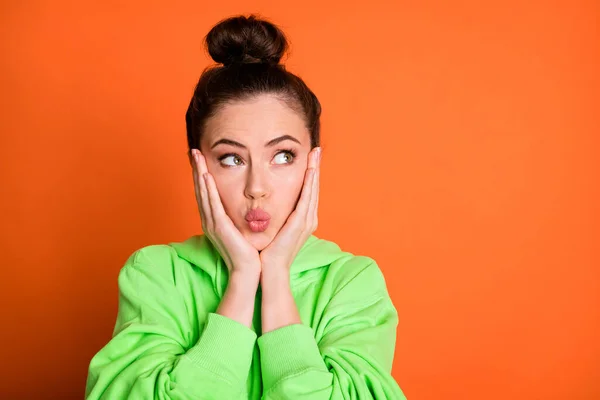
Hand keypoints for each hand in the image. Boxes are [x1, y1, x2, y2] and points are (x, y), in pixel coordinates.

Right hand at [190, 149, 260, 275]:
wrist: (248, 270)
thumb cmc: (247, 251)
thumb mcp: (240, 229)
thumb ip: (237, 216)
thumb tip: (244, 204)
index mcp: (214, 220)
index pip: (206, 193)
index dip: (201, 175)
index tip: (200, 159)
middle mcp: (209, 220)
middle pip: (200, 190)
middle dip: (197, 169)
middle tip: (193, 151)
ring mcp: (212, 223)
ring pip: (203, 193)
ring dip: (199, 173)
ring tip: (196, 156)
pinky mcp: (218, 227)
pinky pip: (212, 204)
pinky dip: (207, 189)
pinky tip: (205, 176)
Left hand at [259, 146, 321, 272]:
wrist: (270, 269)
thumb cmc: (269, 251)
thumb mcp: (275, 228)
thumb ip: (277, 216)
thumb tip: (270, 205)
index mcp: (303, 220)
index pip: (308, 192)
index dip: (310, 175)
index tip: (310, 158)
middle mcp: (309, 219)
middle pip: (314, 188)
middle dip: (315, 168)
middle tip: (316, 150)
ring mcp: (307, 221)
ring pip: (313, 190)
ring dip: (314, 170)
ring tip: (315, 154)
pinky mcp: (301, 223)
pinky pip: (307, 198)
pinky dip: (310, 183)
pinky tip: (310, 170)